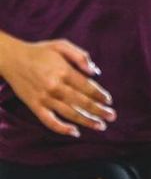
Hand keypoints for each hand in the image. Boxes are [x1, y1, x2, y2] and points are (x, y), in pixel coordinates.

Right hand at [0, 36, 114, 136]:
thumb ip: (80, 56)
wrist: (11, 58)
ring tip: (101, 126)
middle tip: (112, 117)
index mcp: (63, 71)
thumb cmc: (40, 52)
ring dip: (87, 121)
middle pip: (82, 102)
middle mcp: (55, 86)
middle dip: (99, 111)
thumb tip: (95, 72)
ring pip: (69, 113)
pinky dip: (62, 128)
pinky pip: (49, 121)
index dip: (100, 95)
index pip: (87, 87)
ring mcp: (44, 98)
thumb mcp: (61, 45)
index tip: (109, 101)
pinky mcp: (34, 105)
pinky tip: (74, 132)